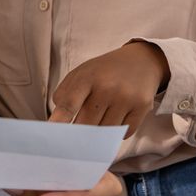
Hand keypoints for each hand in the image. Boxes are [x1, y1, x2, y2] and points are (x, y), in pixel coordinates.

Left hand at [49, 41, 169, 137]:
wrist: (142, 60)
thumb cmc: (105, 71)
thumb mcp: (81, 73)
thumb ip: (65, 94)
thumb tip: (58, 122)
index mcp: (87, 77)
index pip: (69, 103)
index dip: (59, 121)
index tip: (52, 134)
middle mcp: (107, 87)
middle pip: (86, 124)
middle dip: (80, 131)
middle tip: (78, 133)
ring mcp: (126, 97)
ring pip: (105, 132)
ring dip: (100, 131)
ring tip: (103, 116)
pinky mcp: (142, 107)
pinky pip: (123, 133)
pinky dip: (117, 132)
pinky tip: (117, 117)